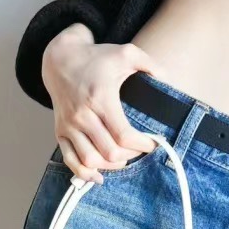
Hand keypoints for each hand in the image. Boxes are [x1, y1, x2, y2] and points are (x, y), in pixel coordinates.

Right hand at [41, 28, 169, 183]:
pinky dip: (84, 173)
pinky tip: (99, 175)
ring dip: (111, 166)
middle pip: (109, 152)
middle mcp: (83, 115)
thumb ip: (150, 64)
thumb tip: (168, 80)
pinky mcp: (60, 131)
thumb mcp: (126, 52)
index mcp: (101, 98)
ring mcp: (69, 125)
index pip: (124, 135)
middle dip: (131, 156)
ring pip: (91, 160)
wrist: (60, 59)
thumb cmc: (96, 57)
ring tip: (123, 159)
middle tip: (140, 149)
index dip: (142, 145)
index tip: (153, 143)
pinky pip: (70, 160)